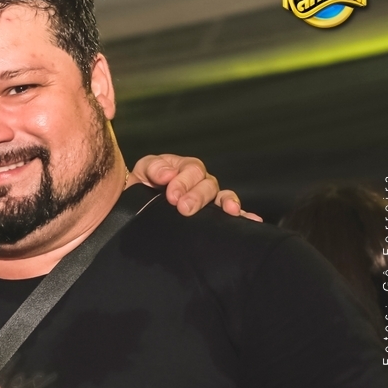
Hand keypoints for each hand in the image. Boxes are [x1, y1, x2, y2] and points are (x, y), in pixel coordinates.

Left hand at [129, 154, 261, 220]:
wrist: (136, 204)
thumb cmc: (142, 185)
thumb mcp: (144, 170)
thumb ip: (154, 167)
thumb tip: (168, 174)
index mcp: (184, 169)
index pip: (191, 169)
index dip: (183, 181)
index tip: (172, 195)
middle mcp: (199, 183)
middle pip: (208, 184)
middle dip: (197, 196)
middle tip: (184, 208)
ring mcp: (207, 200)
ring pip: (222, 198)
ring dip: (227, 202)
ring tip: (229, 210)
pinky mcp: (211, 217)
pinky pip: (230, 215)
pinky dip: (242, 216)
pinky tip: (251, 220)